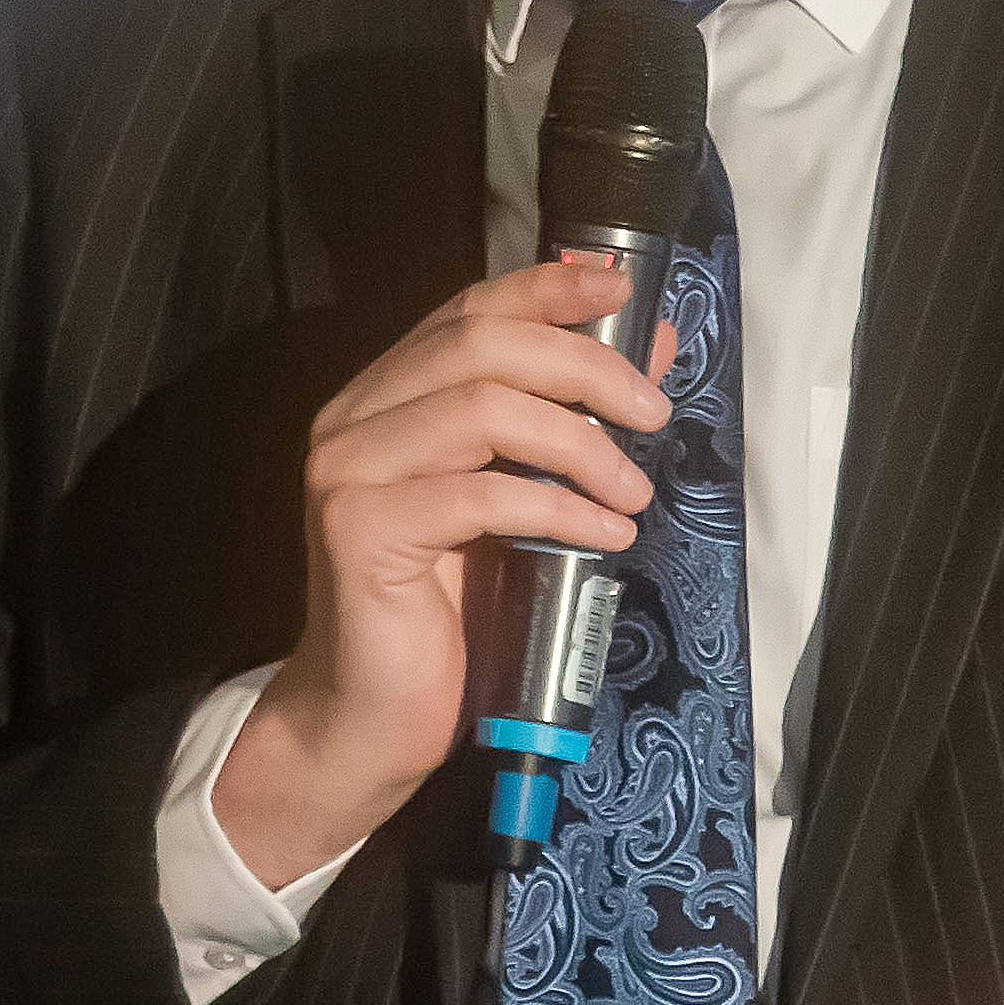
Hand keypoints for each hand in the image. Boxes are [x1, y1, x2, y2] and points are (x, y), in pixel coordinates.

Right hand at [212, 259, 676, 888]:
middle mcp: (354, 417)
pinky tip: (605, 534)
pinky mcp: (360, 529)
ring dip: (580, 443)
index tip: (622, 291)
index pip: (469, 309)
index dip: (548, 288)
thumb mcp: (516, 500)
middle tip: (654, 409)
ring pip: (481, 407)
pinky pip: (480, 494)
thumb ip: (564, 425)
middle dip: (583, 366)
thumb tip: (649, 355)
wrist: (368, 716)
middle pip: (480, 344)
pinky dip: (559, 507)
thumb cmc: (446, 610)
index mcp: (385, 396)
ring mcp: (349, 470)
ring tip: (633, 489)